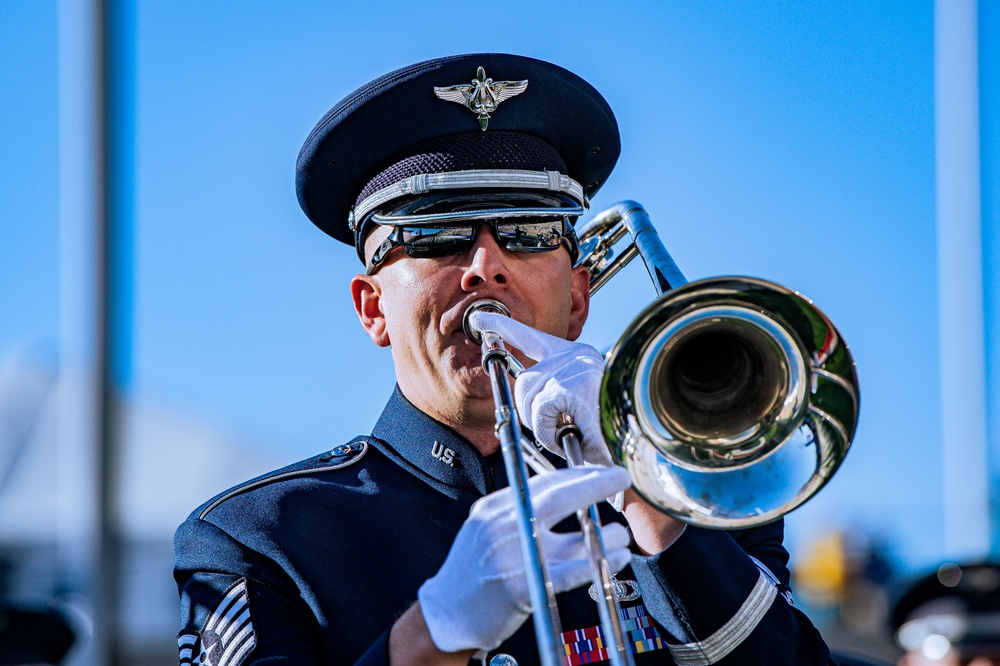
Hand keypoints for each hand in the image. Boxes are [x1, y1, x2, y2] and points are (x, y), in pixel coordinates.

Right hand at [417, 467, 631, 651]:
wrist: (445, 613)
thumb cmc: (471, 572)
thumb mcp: (486, 529)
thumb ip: (519, 513)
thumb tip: (566, 497)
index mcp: (495, 508)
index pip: (542, 482)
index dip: (576, 474)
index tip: (600, 470)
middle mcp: (502, 526)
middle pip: (558, 497)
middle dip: (595, 483)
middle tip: (620, 477)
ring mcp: (511, 555)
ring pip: (569, 538)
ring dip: (603, 534)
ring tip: (620, 534)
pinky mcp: (521, 587)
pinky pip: (569, 573)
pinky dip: (597, 563)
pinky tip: (616, 556)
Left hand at [470, 311, 609, 465]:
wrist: (643, 427)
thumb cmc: (614, 424)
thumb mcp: (583, 401)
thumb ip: (557, 396)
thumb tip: (535, 406)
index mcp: (576, 356)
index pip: (532, 337)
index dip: (505, 329)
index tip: (482, 320)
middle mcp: (573, 356)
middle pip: (524, 379)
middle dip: (529, 409)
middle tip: (552, 426)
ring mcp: (570, 369)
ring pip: (528, 396)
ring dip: (542, 424)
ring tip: (571, 431)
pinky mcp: (569, 387)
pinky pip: (539, 412)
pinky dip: (549, 431)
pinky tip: (573, 434)